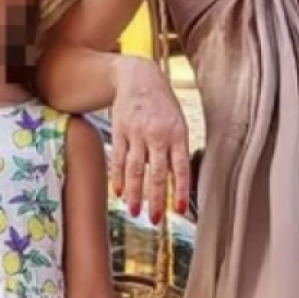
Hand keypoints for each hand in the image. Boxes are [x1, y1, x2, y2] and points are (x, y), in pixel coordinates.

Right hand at [110, 56, 190, 223]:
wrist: (138, 77)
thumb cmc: (163, 105)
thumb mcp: (178, 123)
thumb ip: (177, 150)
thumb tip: (177, 182)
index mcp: (177, 134)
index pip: (180, 168)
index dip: (181, 191)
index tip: (180, 211)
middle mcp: (157, 135)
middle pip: (156, 173)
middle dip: (156, 199)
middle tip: (155, 220)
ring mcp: (136, 133)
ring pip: (134, 169)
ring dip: (134, 193)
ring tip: (135, 212)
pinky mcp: (119, 131)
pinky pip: (118, 159)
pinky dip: (118, 178)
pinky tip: (119, 193)